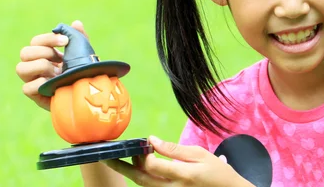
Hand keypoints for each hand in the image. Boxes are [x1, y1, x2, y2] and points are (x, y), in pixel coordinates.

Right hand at [16, 20, 87, 109]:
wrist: (90, 94)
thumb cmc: (84, 71)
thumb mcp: (84, 53)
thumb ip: (80, 37)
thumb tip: (76, 23)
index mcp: (44, 54)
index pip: (35, 41)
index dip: (49, 39)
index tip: (66, 41)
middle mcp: (35, 66)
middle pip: (25, 52)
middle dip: (44, 52)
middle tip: (61, 59)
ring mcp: (33, 81)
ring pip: (20, 68)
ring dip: (41, 66)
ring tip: (57, 71)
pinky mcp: (35, 96)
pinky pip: (26, 88)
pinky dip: (40, 83)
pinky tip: (55, 82)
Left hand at [103, 136, 253, 186]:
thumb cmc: (216, 171)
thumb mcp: (199, 154)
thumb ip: (174, 149)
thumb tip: (152, 141)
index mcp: (184, 175)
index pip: (153, 166)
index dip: (144, 154)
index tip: (143, 143)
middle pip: (141, 179)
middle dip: (122, 168)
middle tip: (107, 157)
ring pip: (144, 186)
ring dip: (130, 173)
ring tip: (118, 161)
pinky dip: (142, 179)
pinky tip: (135, 170)